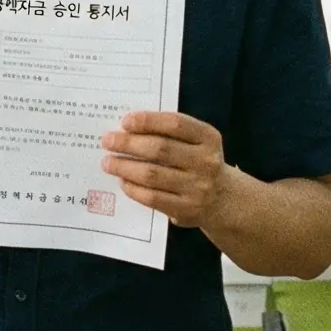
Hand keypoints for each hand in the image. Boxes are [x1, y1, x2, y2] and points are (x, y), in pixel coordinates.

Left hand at [101, 111, 235, 227]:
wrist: (222, 200)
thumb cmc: (199, 163)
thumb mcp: (197, 142)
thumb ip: (170, 133)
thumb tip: (128, 129)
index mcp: (208, 138)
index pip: (175, 124)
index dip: (148, 121)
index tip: (125, 121)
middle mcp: (205, 162)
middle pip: (160, 149)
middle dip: (128, 144)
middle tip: (107, 141)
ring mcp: (197, 187)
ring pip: (152, 174)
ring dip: (124, 167)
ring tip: (108, 162)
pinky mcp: (186, 209)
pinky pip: (152, 197)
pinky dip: (133, 188)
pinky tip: (123, 181)